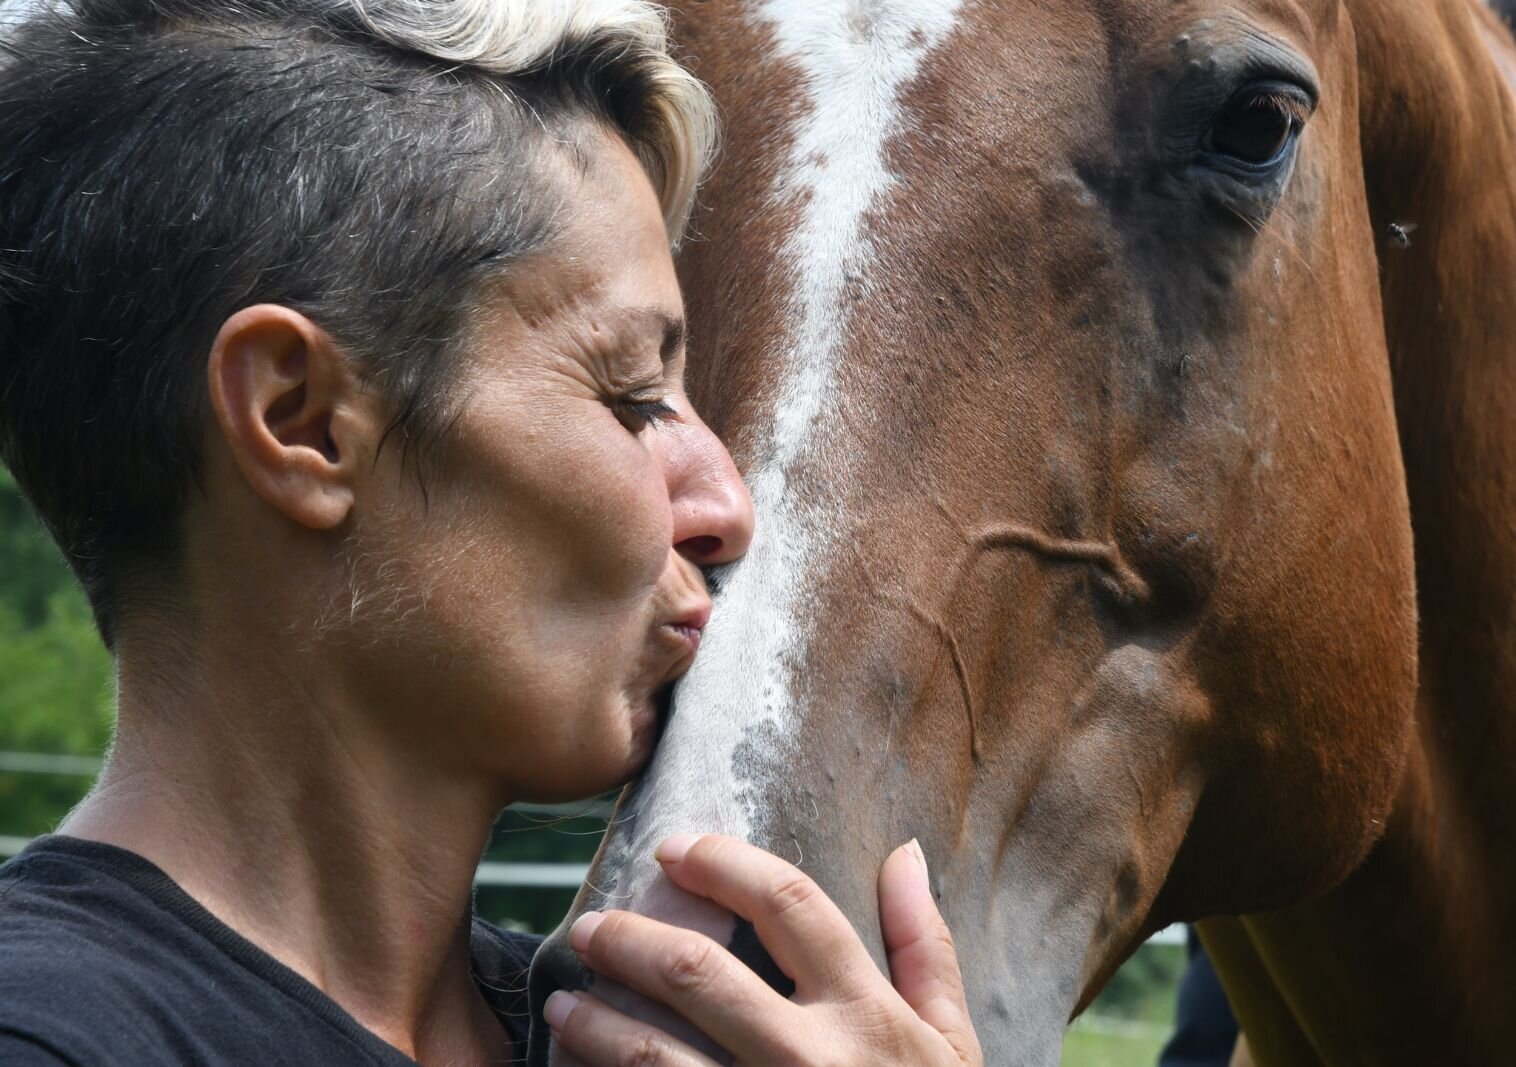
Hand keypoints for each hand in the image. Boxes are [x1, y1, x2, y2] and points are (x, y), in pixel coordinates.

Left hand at [544, 834, 982, 1065]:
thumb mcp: (951, 1043)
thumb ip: (924, 947)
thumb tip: (902, 852)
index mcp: (866, 1012)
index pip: (789, 904)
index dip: (723, 862)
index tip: (674, 848)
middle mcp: (810, 1057)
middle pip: (698, 971)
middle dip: (629, 939)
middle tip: (591, 926)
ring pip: (650, 1055)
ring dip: (594, 1021)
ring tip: (563, 1001)